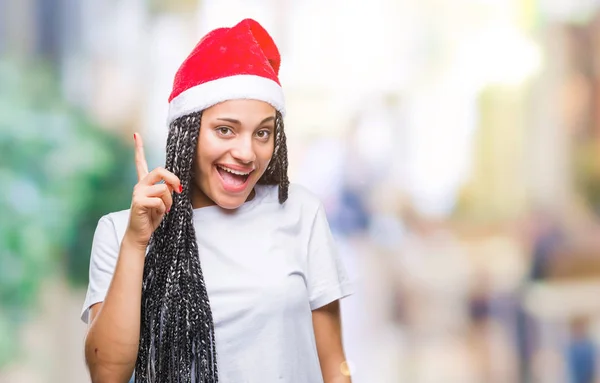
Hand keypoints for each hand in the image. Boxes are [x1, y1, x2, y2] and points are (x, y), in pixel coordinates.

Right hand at [125, 132, 181, 248]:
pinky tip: (156, 214)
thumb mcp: (163, 200)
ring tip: (164, 209)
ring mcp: (137, 192)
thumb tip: (173, 184)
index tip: (136, 135)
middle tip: (179, 190)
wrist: (140, 233)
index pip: (140, 162)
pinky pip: (160, 201)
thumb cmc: (152, 217)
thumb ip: (167, 189)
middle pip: (160, 170)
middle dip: (174, 179)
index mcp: (144, 183)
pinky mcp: (138, 202)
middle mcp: (139, 184)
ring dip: (169, 201)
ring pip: (163, 189)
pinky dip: (164, 209)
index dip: (138, 149)